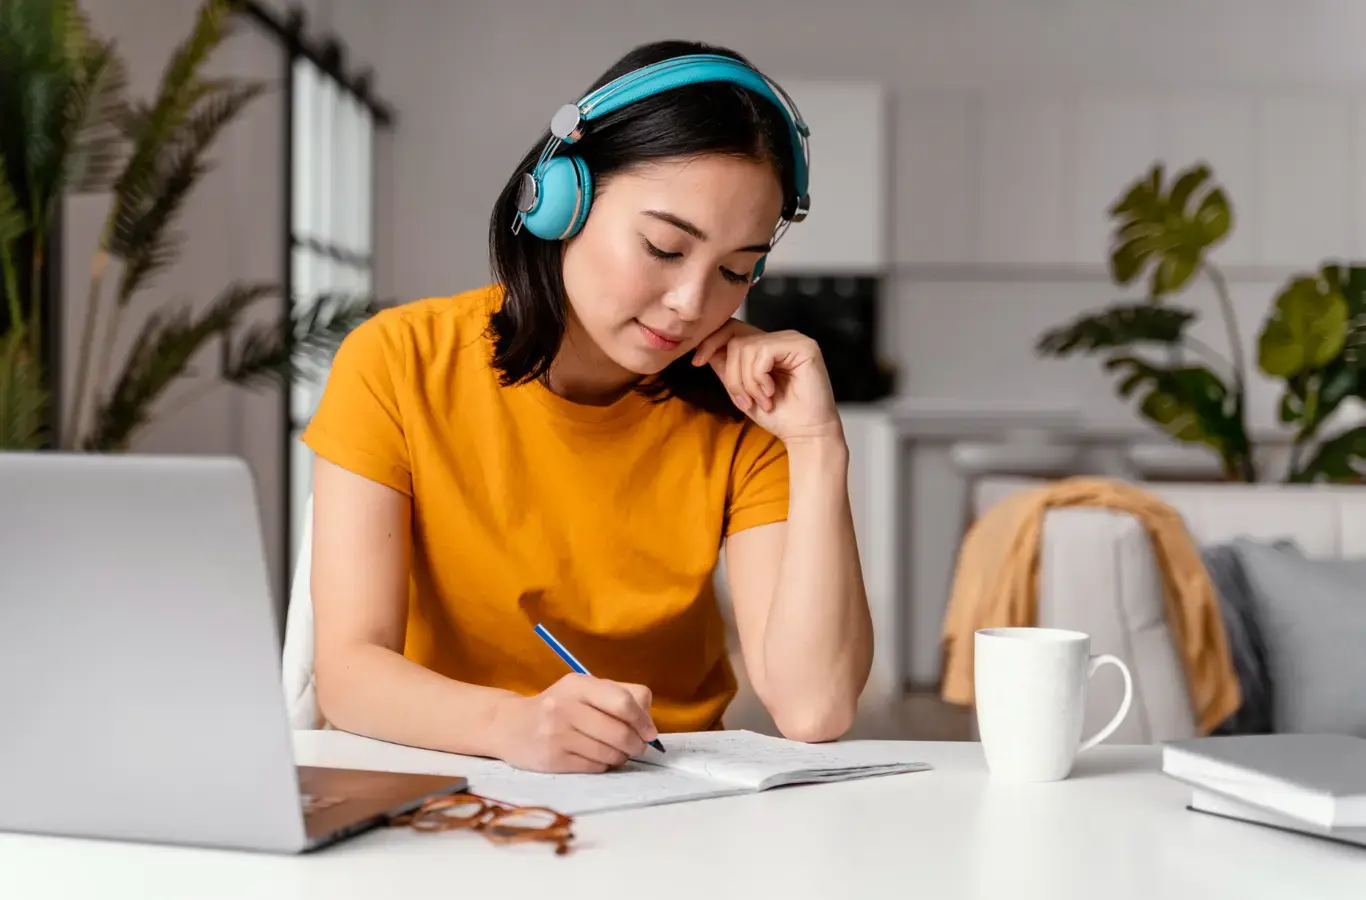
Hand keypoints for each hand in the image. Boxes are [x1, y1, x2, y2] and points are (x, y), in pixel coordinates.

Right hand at [494, 674, 658, 772]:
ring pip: (609, 753)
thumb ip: (620, 697)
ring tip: (616, 752)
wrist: (512, 726)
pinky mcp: (553, 760)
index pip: (623, 702)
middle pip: (620, 732)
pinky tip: (597, 758)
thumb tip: (650, 726)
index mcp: (579, 684)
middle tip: (637, 747)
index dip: (643, 721)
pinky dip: (603, 765)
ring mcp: (557, 734)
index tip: (649, 733)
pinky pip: (594, 767)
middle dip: (636, 744)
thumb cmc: (559, 707)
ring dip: (621, 757)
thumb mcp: (585, 690)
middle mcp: (566, 707)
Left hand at [692, 319, 841, 443]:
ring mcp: (792, 339)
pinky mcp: (804, 346)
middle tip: (743, 400)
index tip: (697, 362)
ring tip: (761, 400)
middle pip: (735, 340)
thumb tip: (704, 349)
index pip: (731, 329)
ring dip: (746, 382)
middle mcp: (779, 338)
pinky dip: (759, 378)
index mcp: (766, 346)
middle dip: (732, 375)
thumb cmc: (778, 415)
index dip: (710, 342)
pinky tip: (771, 393)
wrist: (805, 434)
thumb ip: (726, 368)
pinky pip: (763, 352)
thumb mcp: (741, 390)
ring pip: (745, 347)